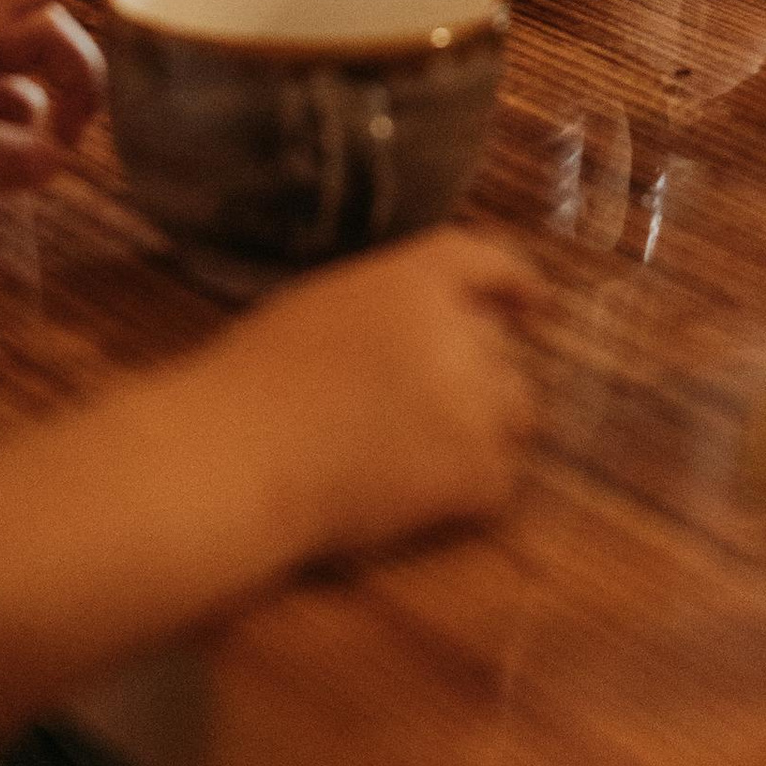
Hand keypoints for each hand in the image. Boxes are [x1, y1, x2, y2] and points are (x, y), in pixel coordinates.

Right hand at [192, 230, 542, 569]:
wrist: (235, 460)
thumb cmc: (249, 386)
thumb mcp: (321, 307)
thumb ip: (387, 308)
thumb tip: (416, 330)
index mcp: (415, 278)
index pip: (490, 261)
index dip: (516, 283)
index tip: (531, 305)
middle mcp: (460, 329)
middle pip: (505, 351)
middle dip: (479, 379)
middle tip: (433, 415)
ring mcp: (474, 400)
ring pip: (517, 414)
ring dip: (485, 433)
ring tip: (426, 461)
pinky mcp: (473, 470)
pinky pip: (501, 482)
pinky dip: (469, 495)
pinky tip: (423, 504)